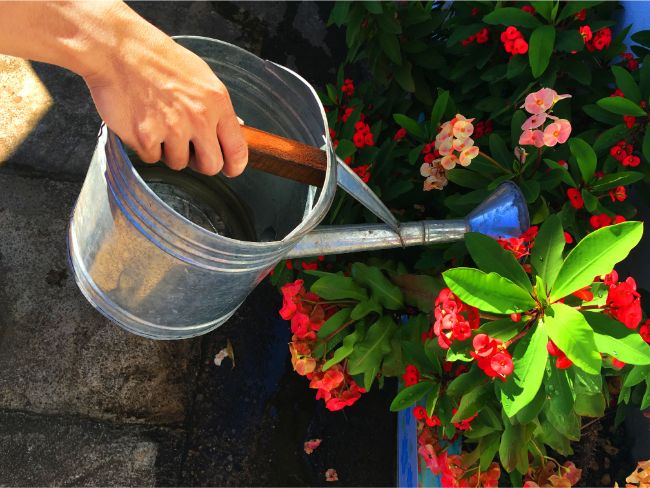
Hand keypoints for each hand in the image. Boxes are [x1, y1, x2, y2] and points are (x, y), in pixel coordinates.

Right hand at [83, 8, 247, 175]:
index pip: (237, 149)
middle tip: (190, 149)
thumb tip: (236, 129)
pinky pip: (152, 158)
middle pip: (211, 166)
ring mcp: (172, 129)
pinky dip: (146, 146)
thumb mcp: (201, 77)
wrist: (118, 49)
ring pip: (179, 163)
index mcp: (217, 102)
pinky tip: (142, 122)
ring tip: (159, 123)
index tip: (230, 169)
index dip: (234, 165)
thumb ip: (217, 107)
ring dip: (169, 151)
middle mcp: (199, 118)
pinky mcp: (146, 137)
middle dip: (201, 163)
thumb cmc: (159, 61)